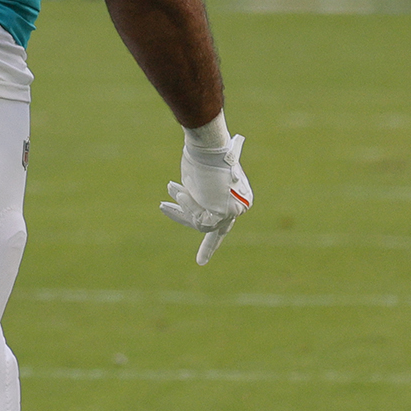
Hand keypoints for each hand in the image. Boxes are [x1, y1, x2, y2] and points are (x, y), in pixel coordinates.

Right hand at [160, 127, 251, 264]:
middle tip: (200, 263)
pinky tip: (178, 191)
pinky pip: (198, 219)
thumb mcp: (198, 178)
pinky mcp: (224, 212)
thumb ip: (197, 195)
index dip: (213, 239)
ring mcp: (233, 211)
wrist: (209, 147)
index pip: (225, 222)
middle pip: (218, 230)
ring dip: (182, 210)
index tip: (204, 257)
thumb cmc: (202, 156)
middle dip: (209, 248)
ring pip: (201, 224)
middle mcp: (240, 206)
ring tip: (171, 188)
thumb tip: (185, 196)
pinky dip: (185, 207)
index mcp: (238, 197)